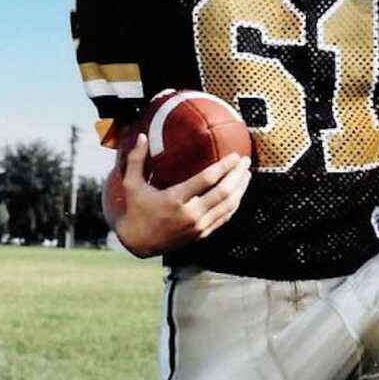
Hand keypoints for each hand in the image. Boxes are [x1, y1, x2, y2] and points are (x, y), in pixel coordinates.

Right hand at [110, 134, 251, 257]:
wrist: (137, 243)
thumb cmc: (136, 210)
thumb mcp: (132, 185)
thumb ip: (136, 160)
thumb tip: (141, 136)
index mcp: (175, 199)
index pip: (206, 180)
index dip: (223, 166)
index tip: (235, 155)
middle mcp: (190, 214)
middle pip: (223, 192)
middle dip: (237, 175)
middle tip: (245, 161)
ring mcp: (198, 226)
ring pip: (228, 206)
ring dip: (240, 189)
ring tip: (246, 175)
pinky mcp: (201, 234)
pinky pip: (224, 218)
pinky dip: (234, 205)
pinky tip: (239, 194)